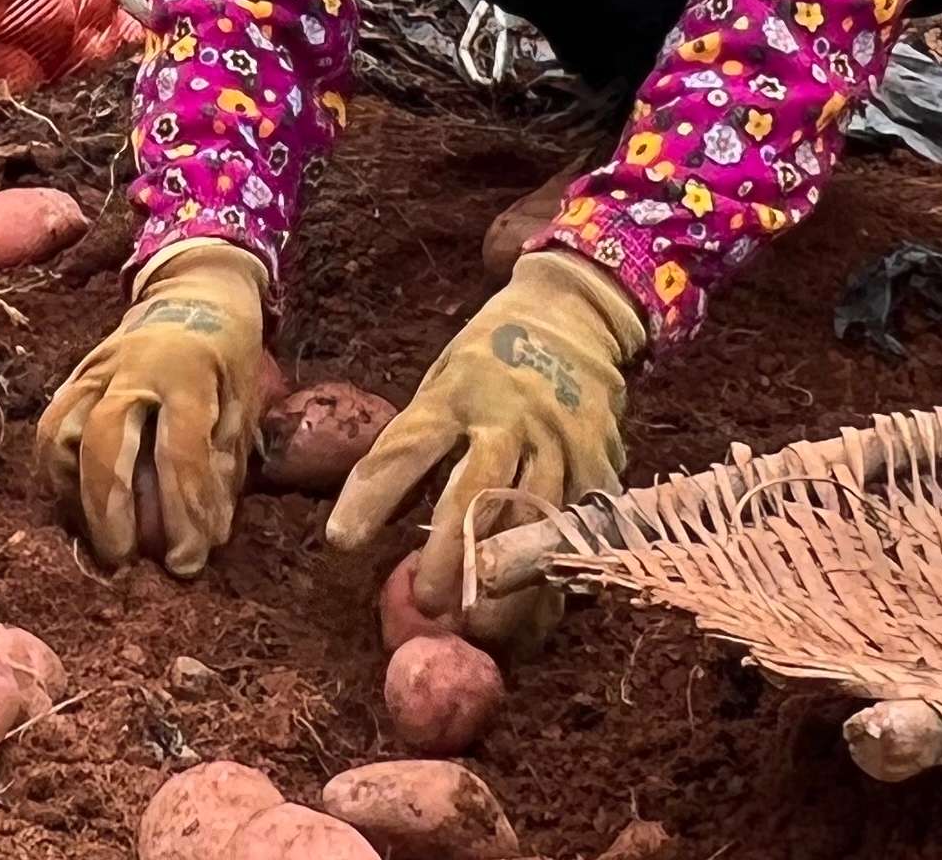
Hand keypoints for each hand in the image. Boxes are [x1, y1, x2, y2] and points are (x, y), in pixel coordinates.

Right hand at [30, 242, 265, 574]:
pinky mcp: (73, 378)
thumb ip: (223, 466)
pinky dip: (55, 475)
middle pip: (103, 438)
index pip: (179, 449)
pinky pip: (49, 429)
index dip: (182, 511)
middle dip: (110, 507)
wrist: (193, 291)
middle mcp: (132, 366)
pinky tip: (75, 509)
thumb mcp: (244, 402)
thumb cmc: (226, 356)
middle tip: (124, 560)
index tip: (185, 562)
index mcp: (188, 370)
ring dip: (72, 494)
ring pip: (60, 432)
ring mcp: (94, 369)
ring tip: (94, 540)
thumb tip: (208, 536)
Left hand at [327, 249, 643, 625]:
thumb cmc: (488, 360)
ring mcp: (561, 441)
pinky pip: (575, 531)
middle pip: (478, 493)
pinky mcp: (599, 464)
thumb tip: (368, 520)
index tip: (342, 542)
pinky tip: (531, 616)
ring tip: (477, 624)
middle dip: (450, 556)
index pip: (409, 445)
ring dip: (505, 581)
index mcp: (458, 390)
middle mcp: (511, 416)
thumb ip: (416, 443)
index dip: (373, 495)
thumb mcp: (441, 382)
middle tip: (427, 604)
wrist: (574, 318)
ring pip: (533, 522)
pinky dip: (552, 578)